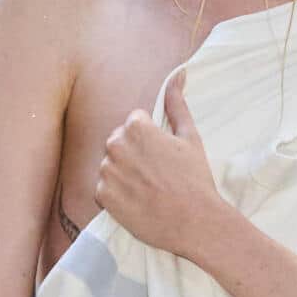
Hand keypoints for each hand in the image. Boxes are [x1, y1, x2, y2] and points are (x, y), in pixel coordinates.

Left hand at [93, 68, 221, 258]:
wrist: (194, 222)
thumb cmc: (195, 179)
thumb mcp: (190, 136)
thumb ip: (177, 103)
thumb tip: (178, 73)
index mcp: (135, 127)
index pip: (133, 124)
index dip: (150, 140)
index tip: (163, 157)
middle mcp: (115, 145)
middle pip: (118, 143)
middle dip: (133, 155)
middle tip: (156, 175)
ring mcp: (106, 172)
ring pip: (110, 165)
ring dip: (123, 174)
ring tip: (147, 189)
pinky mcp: (102, 196)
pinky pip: (103, 189)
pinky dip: (116, 195)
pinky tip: (137, 201)